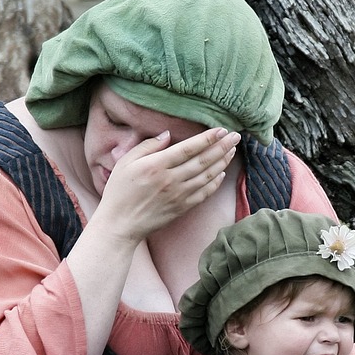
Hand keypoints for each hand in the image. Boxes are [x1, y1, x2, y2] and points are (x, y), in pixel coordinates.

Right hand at [95, 128, 240, 242]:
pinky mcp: (182, 208)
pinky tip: (222, 172)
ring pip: (207, 176)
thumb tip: (167, 134)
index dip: (207, 138)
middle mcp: (171, 180)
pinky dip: (215, 182)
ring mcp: (179, 195)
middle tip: (236, 136)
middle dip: (222, 147)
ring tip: (232, 150)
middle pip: (203, 161)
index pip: (188, 148)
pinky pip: (204, 194)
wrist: (120, 224)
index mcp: (156, 166)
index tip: (221, 130)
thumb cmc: (118, 191)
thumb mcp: (125, 162)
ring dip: (223, 162)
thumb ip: (147, 146)